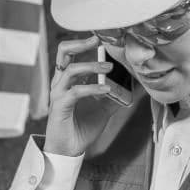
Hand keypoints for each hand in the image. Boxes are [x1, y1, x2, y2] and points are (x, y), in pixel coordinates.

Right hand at [45, 36, 122, 156]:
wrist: (68, 151)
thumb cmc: (81, 129)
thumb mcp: (102, 110)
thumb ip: (113, 96)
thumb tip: (131, 87)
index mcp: (67, 80)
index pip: (71, 53)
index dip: (84, 43)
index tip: (101, 38)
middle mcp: (60, 83)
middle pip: (62, 52)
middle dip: (81, 43)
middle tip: (97, 40)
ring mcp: (58, 94)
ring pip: (71, 69)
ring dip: (92, 66)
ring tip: (109, 68)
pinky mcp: (60, 106)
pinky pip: (76, 91)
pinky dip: (92, 88)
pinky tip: (105, 89)